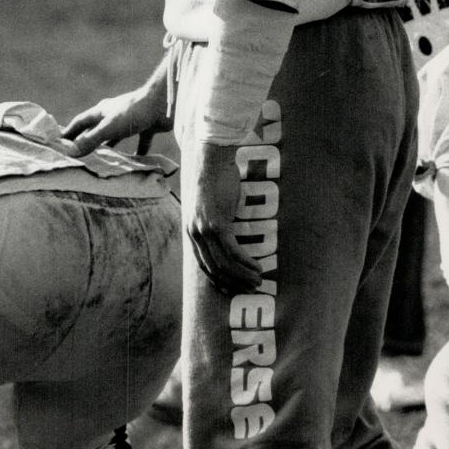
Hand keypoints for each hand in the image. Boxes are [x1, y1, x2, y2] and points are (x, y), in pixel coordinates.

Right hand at [62, 85, 166, 156]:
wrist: (164, 103)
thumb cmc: (134, 111)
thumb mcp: (109, 127)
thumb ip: (90, 140)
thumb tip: (70, 152)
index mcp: (102, 111)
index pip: (80, 122)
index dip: (69, 132)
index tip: (58, 142)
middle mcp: (115, 114)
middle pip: (97, 129)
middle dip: (87, 141)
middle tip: (78, 155)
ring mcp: (131, 120)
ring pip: (116, 136)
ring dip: (110, 148)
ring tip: (103, 163)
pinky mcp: (146, 125)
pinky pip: (140, 141)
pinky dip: (137, 153)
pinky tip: (136, 164)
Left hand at [184, 141, 262, 295]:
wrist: (211, 159)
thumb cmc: (214, 178)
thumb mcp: (208, 206)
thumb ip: (213, 222)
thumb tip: (227, 236)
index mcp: (191, 231)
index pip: (203, 265)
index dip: (218, 280)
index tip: (231, 290)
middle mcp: (195, 233)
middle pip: (214, 269)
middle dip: (233, 283)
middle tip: (249, 290)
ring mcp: (205, 229)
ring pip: (224, 263)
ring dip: (242, 276)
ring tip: (257, 281)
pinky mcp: (218, 223)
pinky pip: (233, 251)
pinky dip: (246, 262)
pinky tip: (257, 267)